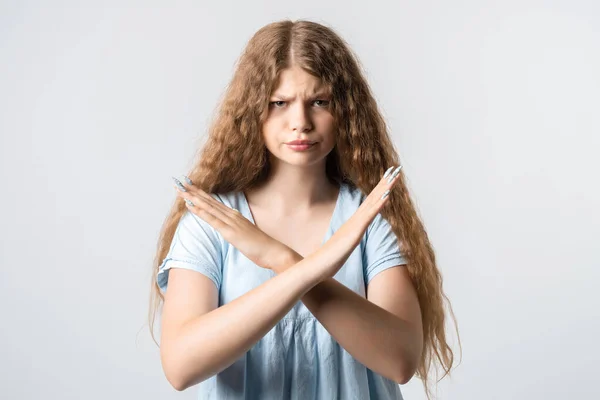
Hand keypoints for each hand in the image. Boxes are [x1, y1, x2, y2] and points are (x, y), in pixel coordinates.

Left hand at [172, 177, 286, 269]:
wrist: (272, 251)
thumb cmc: (260, 245)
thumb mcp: (244, 233)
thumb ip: (235, 227)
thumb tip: (228, 224)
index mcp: (234, 215)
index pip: (213, 201)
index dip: (200, 193)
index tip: (189, 185)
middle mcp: (231, 214)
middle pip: (208, 200)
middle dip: (193, 191)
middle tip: (179, 181)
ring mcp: (230, 222)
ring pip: (208, 206)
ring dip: (192, 197)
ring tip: (180, 189)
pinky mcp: (230, 231)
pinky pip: (212, 220)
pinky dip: (200, 211)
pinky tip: (190, 206)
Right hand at [313, 165, 402, 278]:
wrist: (316, 265)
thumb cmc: (328, 259)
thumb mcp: (343, 246)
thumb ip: (347, 240)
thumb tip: (350, 239)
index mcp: (354, 222)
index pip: (369, 202)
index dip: (379, 189)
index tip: (388, 178)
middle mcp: (355, 219)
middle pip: (373, 197)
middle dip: (385, 182)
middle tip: (395, 168)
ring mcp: (356, 224)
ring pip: (373, 202)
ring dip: (384, 188)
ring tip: (394, 175)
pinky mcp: (356, 232)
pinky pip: (370, 215)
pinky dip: (379, 204)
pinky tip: (387, 195)